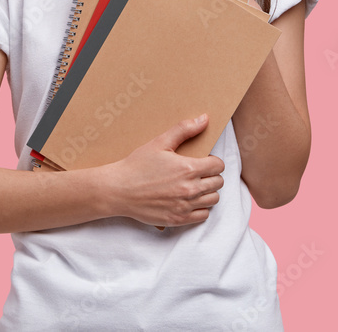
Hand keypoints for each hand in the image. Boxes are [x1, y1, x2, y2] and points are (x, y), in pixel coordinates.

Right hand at [103, 114, 225, 226]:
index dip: (213, 161)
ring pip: (213, 199)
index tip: (204, 161)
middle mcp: (190, 189)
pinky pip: (203, 215)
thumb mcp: (159, 142)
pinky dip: (200, 208)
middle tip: (198, 173)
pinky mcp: (178, 219)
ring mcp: (185, 206)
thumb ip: (184, 129)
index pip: (218, 166)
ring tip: (195, 186)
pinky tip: (189, 200)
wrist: (119, 190)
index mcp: (188, 168)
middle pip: (218, 183)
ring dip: (208, 192)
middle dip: (211, 175)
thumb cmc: (137, 165)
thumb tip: (204, 119)